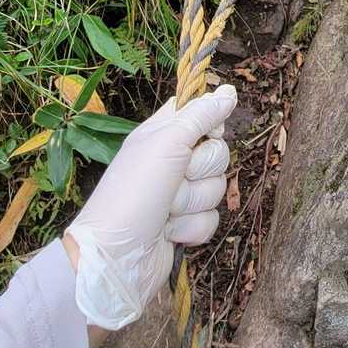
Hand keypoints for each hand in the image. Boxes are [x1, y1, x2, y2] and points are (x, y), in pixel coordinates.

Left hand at [65, 85, 236, 330]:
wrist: (117, 256)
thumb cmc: (133, 193)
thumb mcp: (166, 143)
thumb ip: (200, 116)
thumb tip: (230, 91)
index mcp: (162, 134)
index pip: (198, 113)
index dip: (209, 122)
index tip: (207, 134)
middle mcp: (172, 161)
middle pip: (217, 153)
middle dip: (200, 171)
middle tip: (176, 179)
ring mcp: (180, 194)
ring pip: (217, 187)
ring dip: (193, 202)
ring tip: (166, 211)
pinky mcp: (186, 224)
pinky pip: (213, 218)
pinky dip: (192, 227)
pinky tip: (170, 232)